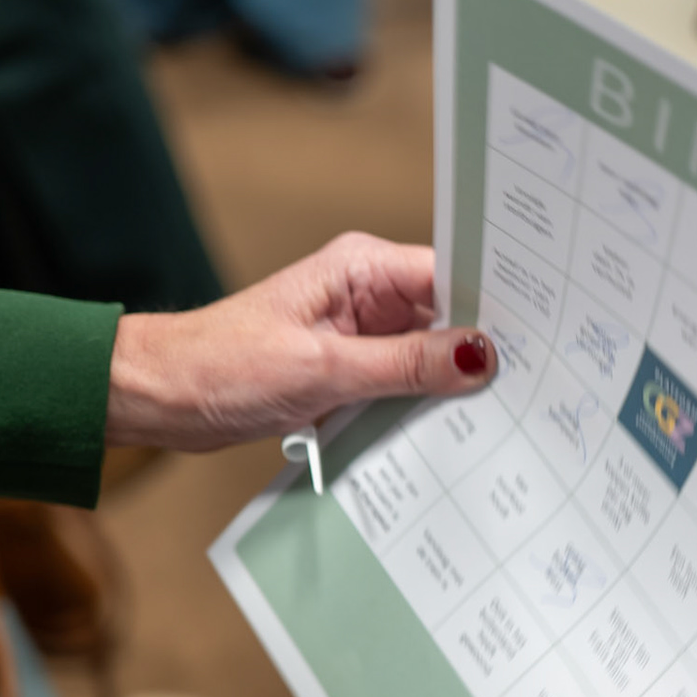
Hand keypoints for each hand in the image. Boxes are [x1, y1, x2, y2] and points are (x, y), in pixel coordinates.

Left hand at [105, 232, 496, 450]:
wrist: (161, 397)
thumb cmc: (220, 366)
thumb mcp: (323, 369)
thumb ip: (405, 365)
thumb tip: (477, 355)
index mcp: (361, 268)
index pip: (452, 275)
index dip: (495, 305)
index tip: (536, 337)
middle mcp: (367, 293)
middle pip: (449, 317)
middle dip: (479, 351)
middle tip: (527, 385)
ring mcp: (359, 333)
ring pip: (429, 355)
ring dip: (449, 384)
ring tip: (493, 412)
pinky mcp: (349, 369)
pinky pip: (402, 383)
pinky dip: (419, 405)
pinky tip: (445, 428)